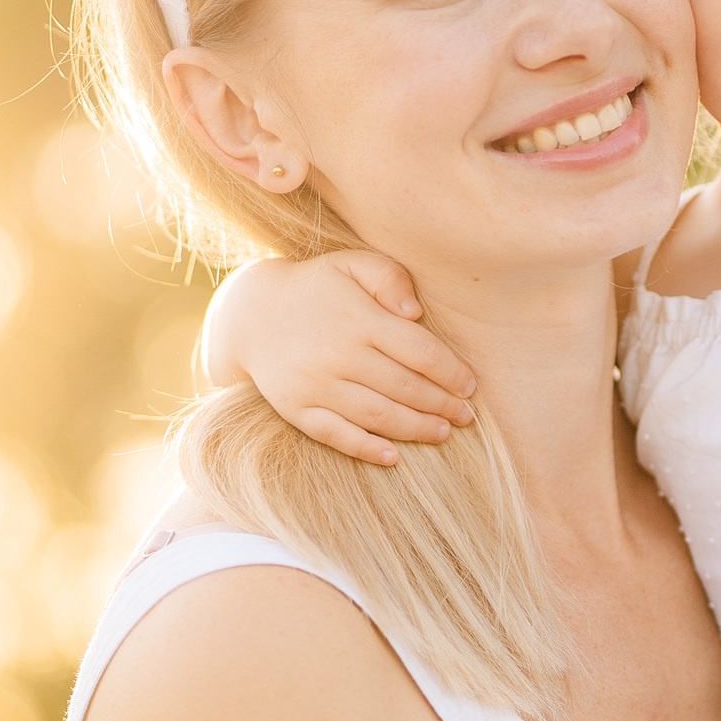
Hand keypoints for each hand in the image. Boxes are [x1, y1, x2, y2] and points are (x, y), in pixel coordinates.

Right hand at [199, 252, 477, 466]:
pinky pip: (336, 435)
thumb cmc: (317, 287)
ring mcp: (315, 385)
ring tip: (443, 432)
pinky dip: (366, 449)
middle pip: (404, 387)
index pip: (420, 352)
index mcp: (359, 318)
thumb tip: (416, 313)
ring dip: (416, 429)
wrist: (250, 313)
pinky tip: (393, 457)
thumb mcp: (352, 264)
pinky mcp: (296, 408)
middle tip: (466, 416)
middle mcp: (338, 354)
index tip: (471, 386)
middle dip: (442, 405)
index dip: (452, 373)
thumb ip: (390, 278)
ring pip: (377, 416)